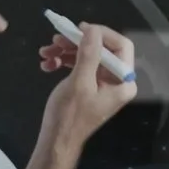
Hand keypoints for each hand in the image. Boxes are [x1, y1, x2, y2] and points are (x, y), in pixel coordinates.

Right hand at [37, 23, 136, 156]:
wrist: (56, 140)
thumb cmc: (70, 114)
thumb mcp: (79, 81)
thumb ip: (89, 54)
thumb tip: (93, 29)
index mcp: (124, 81)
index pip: (122, 47)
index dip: (102, 34)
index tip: (79, 28)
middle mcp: (117, 81)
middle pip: (101, 50)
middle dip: (77, 43)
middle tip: (55, 40)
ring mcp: (103, 84)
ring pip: (87, 57)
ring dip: (65, 52)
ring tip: (44, 52)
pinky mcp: (88, 87)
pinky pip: (79, 67)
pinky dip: (63, 63)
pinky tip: (46, 64)